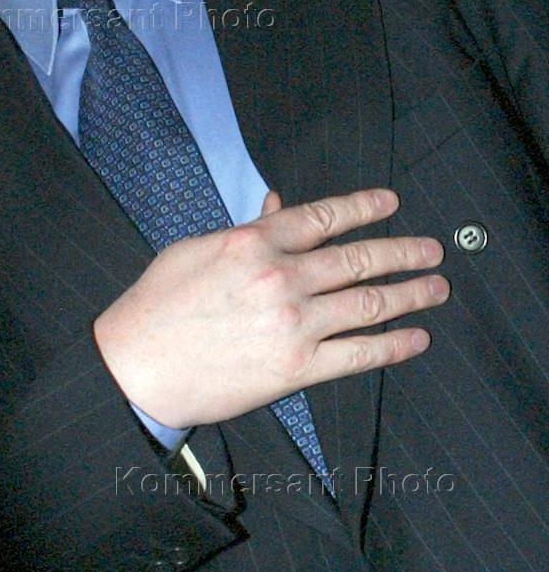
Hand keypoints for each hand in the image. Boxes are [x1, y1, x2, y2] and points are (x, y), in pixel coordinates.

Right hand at [92, 188, 447, 427]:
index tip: (391, 203)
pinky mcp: (296, 369)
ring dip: (409, 294)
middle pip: (357, 259)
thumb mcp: (196, 248)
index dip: (364, 207)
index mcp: (254, 242)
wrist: (137, 366)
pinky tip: (415, 338)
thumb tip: (279, 204)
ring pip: (367, 303)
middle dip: (402, 251)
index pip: (324, 217)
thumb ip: (246, 227)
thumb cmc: (158, 303)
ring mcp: (293, 324)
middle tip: (431, 250)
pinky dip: (393, 346)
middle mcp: (280, 277)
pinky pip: (357, 354)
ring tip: (435, 288)